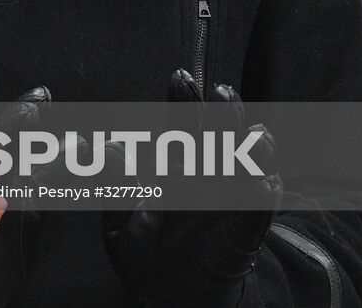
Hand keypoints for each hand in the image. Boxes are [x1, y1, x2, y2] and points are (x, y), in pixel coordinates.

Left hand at [102, 70, 281, 307]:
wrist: (166, 296)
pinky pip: (257, 213)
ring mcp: (228, 203)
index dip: (184, 99)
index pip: (183, 124)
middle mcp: (206, 177)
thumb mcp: (118, 214)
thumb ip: (112, 182)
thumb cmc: (142, 249)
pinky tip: (264, 183)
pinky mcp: (243, 235)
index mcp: (175, 165)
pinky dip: (262, 198)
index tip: (180, 76)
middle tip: (221, 94)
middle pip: (221, 134)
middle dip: (224, 113)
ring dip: (252, 150)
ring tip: (252, 138)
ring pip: (249, 166)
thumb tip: (98, 148)